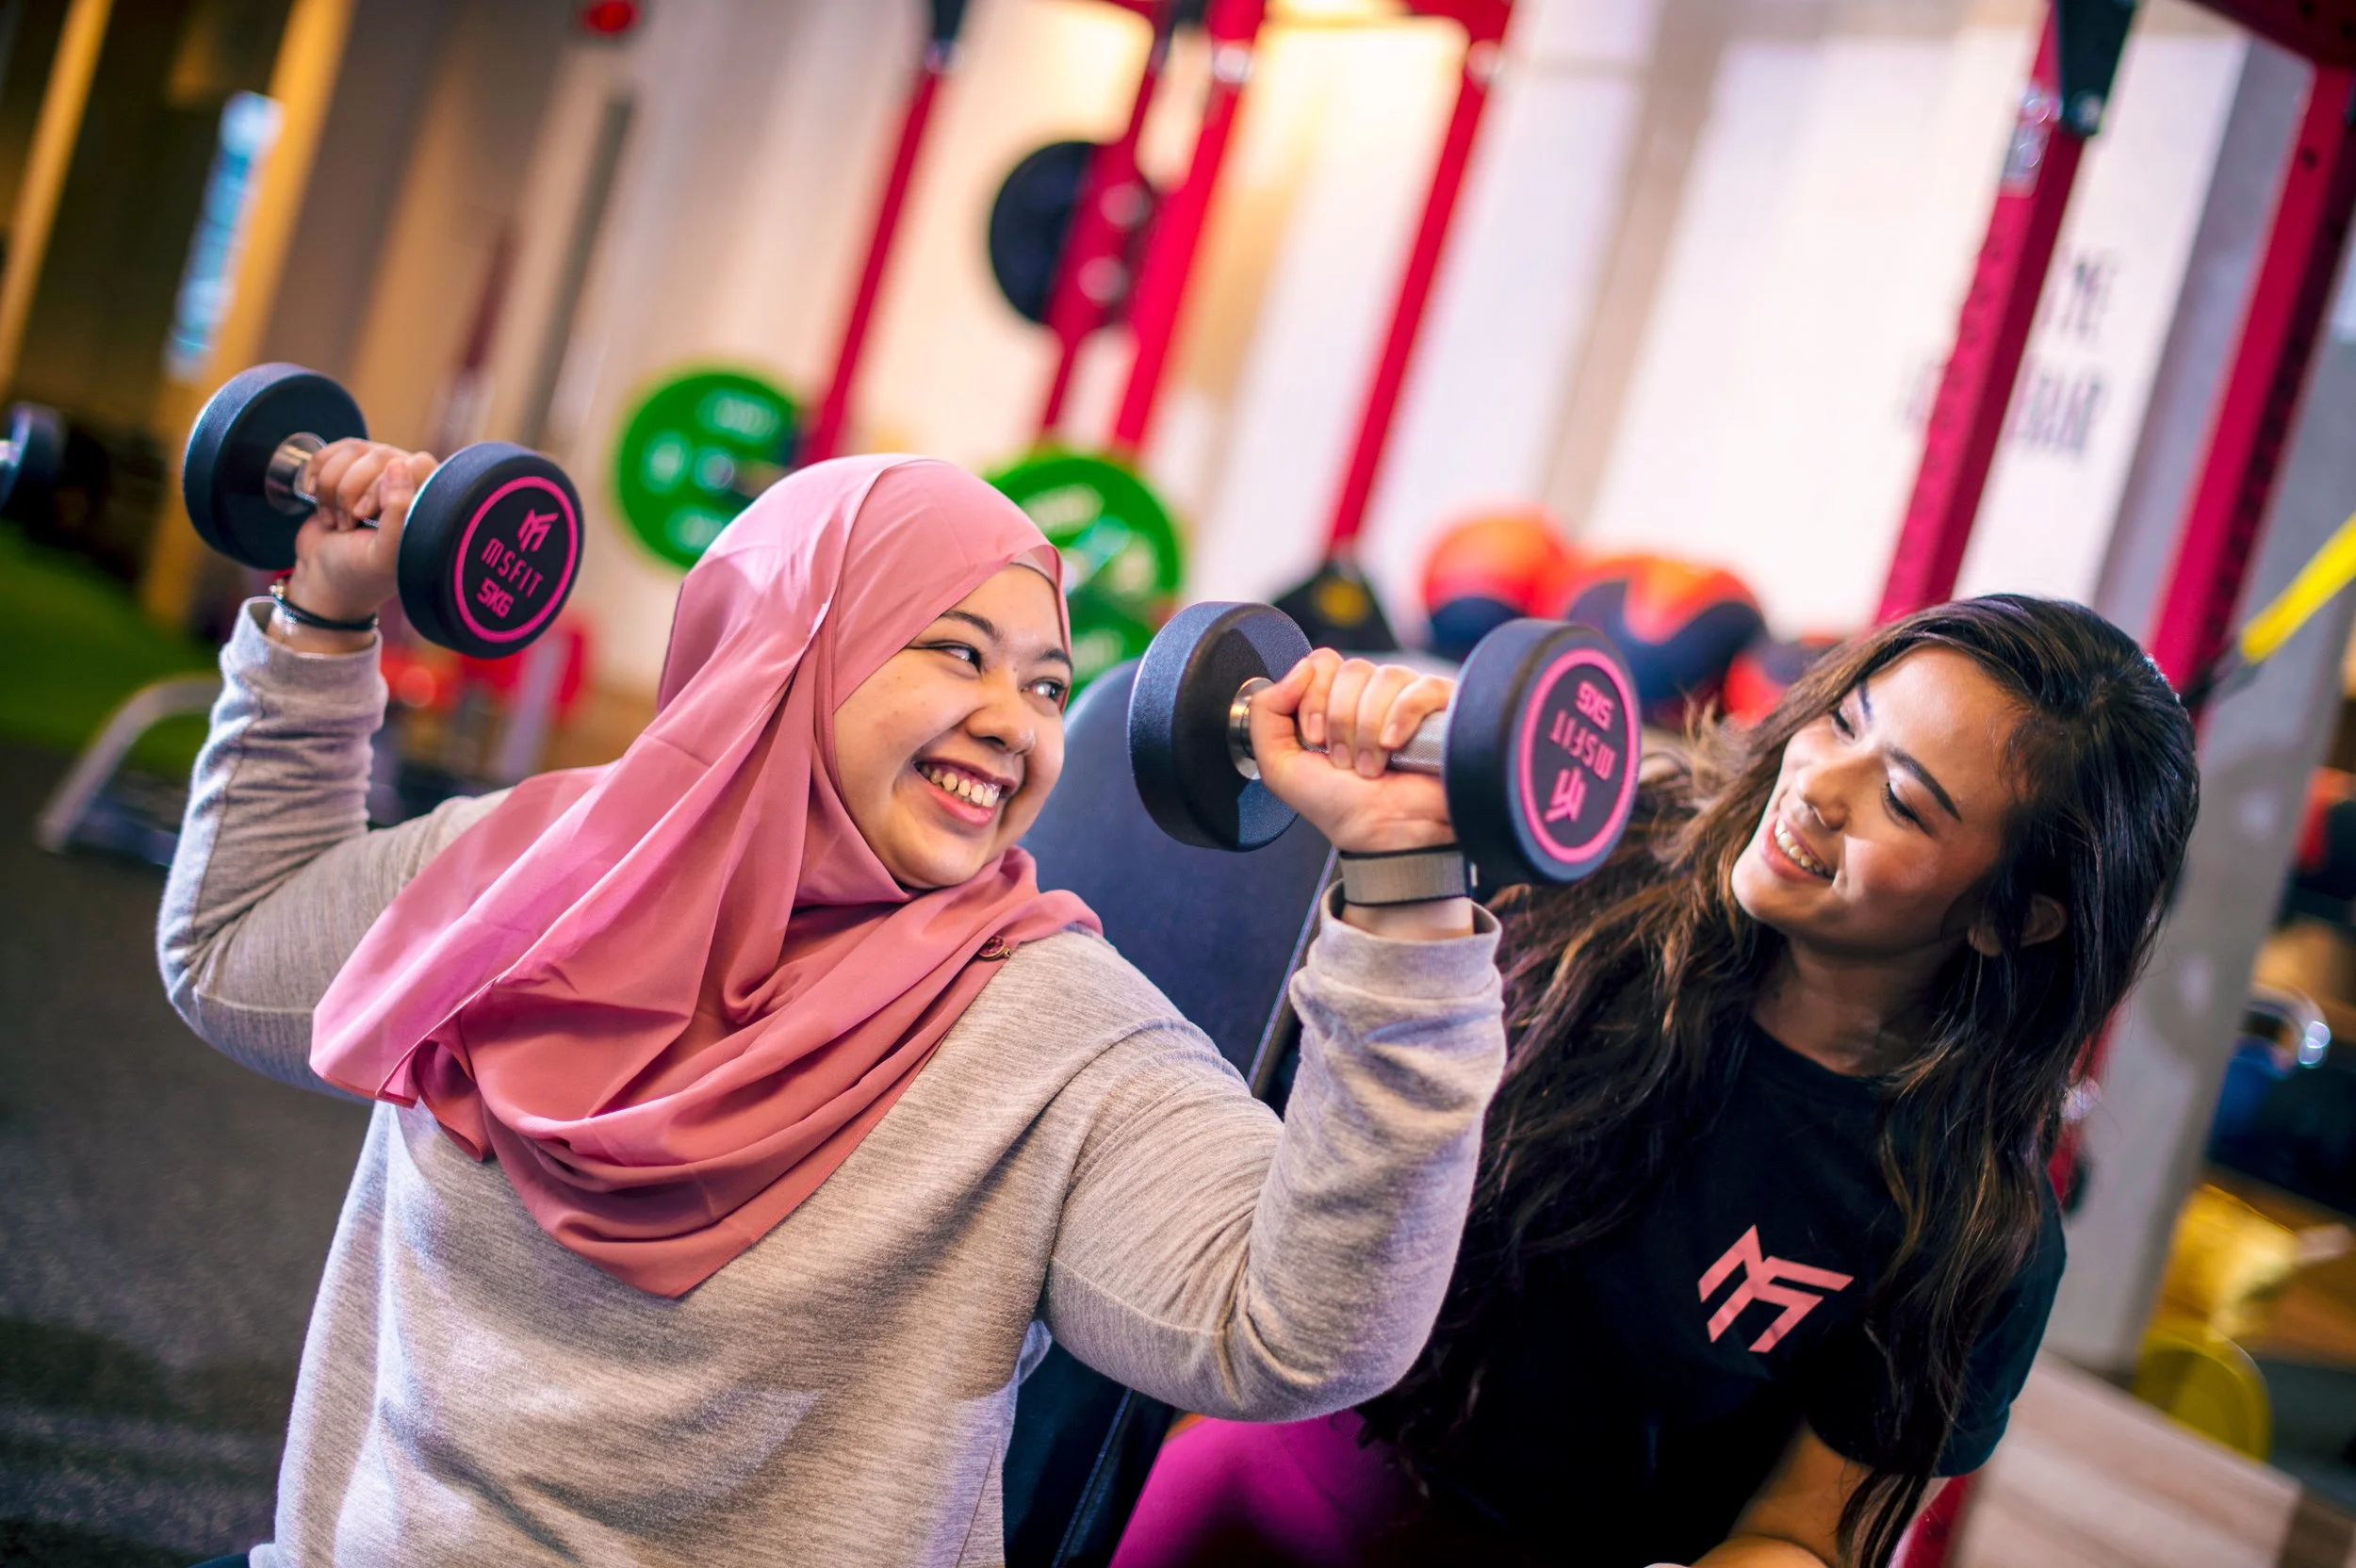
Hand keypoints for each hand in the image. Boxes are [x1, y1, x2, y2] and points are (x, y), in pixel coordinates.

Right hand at [279, 440, 437, 624]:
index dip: (385, 485)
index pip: (417, 464)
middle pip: (379, 454)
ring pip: (351, 451)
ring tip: (339, 521)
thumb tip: (399, 464)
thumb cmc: (358, 573)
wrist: (322, 580)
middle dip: (352, 491)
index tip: (366, 515)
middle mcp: (407, 484)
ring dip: (332, 489)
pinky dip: (316, 479)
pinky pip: (328, 453)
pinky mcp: (345, 471)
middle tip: (350, 524)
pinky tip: (319, 503)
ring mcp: (374, 475)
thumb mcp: (384, 553)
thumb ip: (400, 513)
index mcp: (428, 504)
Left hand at [1249, 649, 1455, 855]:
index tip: (1315, 738)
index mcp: (1333, 701)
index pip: (1321, 663)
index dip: (1313, 698)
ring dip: (1368, 729)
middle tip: (1343, 759)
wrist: (1383, 835)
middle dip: (1340, 720)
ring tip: (1370, 765)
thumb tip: (1299, 670)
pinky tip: (1394, 745)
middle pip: (1351, 669)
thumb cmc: (1340, 807)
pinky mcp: (1441, 709)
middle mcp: (1370, 695)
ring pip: (1385, 677)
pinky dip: (1402, 716)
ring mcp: (1408, 699)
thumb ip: (1265, 714)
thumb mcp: (1280, 766)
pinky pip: (1421, 688)